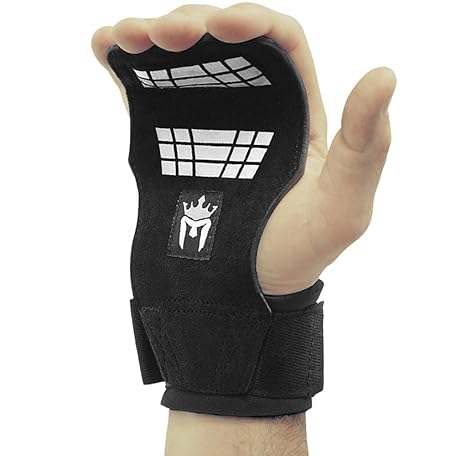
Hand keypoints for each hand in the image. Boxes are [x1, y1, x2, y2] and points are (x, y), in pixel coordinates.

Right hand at [92, 3, 395, 294]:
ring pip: (183, 59)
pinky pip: (148, 92)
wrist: (239, 290)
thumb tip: (384, 76)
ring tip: (130, 38)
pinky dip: (125, 65)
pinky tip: (107, 49)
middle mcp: (253, 109)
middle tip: (169, 35)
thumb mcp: (342, 208)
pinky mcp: (170, 139)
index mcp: (296, 115)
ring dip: (153, 36)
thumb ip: (365, 147)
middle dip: (195, 24)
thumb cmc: (295, 254)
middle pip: (223, 42)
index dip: (253, 24)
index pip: (280, 46)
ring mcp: (208, 122)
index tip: (224, 28)